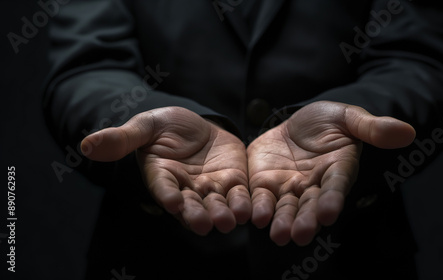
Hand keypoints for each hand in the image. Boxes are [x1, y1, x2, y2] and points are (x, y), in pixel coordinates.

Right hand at [80, 107, 250, 234]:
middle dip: (197, 214)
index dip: (167, 195)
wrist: (198, 126)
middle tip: (204, 224)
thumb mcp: (146, 126)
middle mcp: (185, 188)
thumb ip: (122, 138)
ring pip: (216, 204)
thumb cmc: (165, 126)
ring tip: (230, 220)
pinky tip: (251, 210)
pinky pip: (240, 195)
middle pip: (190, 205)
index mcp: (162, 175)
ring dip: (223, 214)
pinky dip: (244, 203)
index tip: (172, 202)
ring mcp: (210, 188)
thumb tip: (85, 145)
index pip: (163, 188)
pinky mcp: (233, 182)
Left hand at [247, 101, 414, 245]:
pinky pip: (259, 197)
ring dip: (281, 222)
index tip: (328, 212)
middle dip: (305, 220)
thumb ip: (372, 127)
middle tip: (300, 235)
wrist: (296, 124)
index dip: (332, 199)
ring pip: (285, 208)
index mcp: (336, 170)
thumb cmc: (329, 121)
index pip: (335, 186)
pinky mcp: (265, 184)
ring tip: (278, 234)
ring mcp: (288, 188)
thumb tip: (407, 132)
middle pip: (309, 206)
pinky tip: (251, 216)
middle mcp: (313, 186)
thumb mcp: (348, 117)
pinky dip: (256, 207)